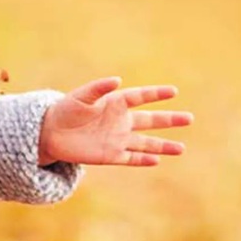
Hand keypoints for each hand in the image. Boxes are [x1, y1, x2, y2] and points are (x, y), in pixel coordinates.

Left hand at [38, 78, 191, 166]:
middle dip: (170, 119)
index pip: (140, 97)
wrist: (51, 133)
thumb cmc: (65, 109)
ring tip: (182, 148)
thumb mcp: (81, 96)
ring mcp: (117, 139)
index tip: (173, 91)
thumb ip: (98, 88)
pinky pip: (131, 158)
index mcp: (115, 103)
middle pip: (150, 120)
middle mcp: (121, 121)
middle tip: (190, 118)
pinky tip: (157, 160)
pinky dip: (143, 159)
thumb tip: (117, 80)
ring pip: (146, 143)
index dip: (156, 94)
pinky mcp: (110, 155)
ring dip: (163, 146)